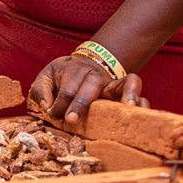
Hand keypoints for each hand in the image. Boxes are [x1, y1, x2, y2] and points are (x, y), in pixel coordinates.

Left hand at [28, 55, 147, 125]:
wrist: (87, 63)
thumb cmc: (64, 75)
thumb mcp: (47, 76)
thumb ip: (41, 90)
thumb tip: (46, 107)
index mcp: (76, 72)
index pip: (67, 90)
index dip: (59, 105)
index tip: (53, 115)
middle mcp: (97, 77)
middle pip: (92, 86)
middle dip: (81, 103)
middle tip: (72, 120)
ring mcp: (114, 84)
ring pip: (126, 82)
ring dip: (127, 94)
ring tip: (127, 107)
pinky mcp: (127, 93)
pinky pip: (140, 92)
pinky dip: (142, 100)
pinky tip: (139, 111)